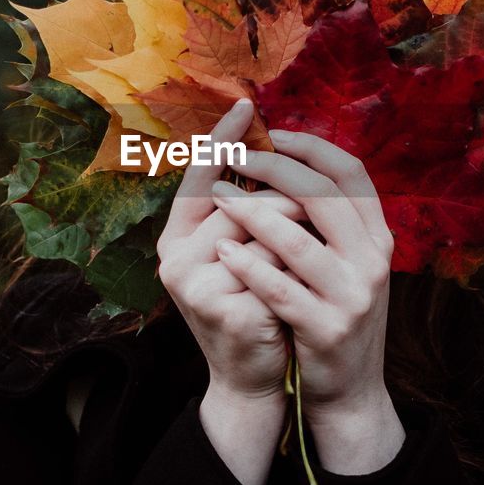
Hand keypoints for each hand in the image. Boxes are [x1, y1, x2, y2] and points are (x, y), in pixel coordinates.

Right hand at [155, 98, 304, 484]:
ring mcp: (192, 283)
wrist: (255, 381)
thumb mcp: (247, 257)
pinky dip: (293, 283)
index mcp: (177, 238)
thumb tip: (283, 156)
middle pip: (243, 202)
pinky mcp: (220, 308)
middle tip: (311, 237)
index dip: (222, 139)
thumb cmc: (256, 309)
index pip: (198, 175)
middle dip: (287, 213)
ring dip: (294, 249)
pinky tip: (288, 306)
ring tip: (301, 275)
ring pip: (263, 234)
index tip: (246, 103)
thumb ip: (250, 214)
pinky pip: (274, 270)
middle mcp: (172, 256)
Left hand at [210, 129, 406, 474]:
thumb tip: (287, 161)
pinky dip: (248, 265)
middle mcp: (373, 260)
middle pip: (324, 196)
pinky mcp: (327, 328)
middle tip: (236, 155)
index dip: (312, 147)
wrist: (350, 388)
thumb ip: (329, 220)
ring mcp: (353, 295)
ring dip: (252, 211)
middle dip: (274, 168)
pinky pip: (280, 288)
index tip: (274, 133)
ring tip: (219, 194)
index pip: (351, 174)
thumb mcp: (348, 262)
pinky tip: (222, 249)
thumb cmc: (334, 313)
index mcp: (377, 236)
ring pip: (298, 240)